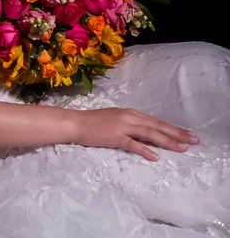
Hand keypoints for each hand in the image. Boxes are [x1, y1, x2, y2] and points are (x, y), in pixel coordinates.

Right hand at [70, 107, 198, 160]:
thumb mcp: (116, 119)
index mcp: (130, 113)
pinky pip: (133, 144)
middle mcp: (129, 117)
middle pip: (158, 126)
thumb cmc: (93, 122)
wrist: (75, 123)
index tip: (189, 134)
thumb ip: (132, 125)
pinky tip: (155, 156)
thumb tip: (149, 135)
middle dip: (178, 134)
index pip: (157, 121)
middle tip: (195, 140)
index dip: (174, 128)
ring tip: (182, 148)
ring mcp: (122, 126)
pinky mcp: (114, 136)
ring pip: (150, 134)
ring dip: (167, 141)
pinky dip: (145, 150)